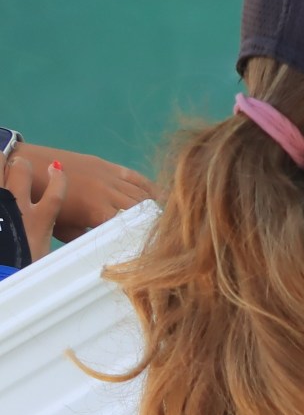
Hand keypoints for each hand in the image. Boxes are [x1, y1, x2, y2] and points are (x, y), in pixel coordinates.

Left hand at [2, 153, 67, 259]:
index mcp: (38, 220)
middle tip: (18, 168)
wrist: (0, 269)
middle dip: (20, 165)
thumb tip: (69, 241)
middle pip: (21, 168)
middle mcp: (17, 205)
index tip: (56, 168)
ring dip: (1, 162)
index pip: (56, 190)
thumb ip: (48, 244)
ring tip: (2, 166)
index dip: (58, 177)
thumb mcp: (41, 259)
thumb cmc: (19, 269)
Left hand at [19, 143, 155, 240]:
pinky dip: (149, 187)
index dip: (143, 238)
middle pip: (141, 211)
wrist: (31, 167)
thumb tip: (106, 246)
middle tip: (161, 235)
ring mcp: (110, 178)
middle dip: (153, 223)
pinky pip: (136, 177)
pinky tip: (158, 196)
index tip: (153, 248)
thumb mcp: (64, 229)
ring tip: (162, 219)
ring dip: (153, 207)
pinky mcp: (109, 166)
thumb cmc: (43, 203)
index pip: (130, 229)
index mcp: (97, 212)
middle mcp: (108, 194)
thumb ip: (88, 237)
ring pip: (141, 194)